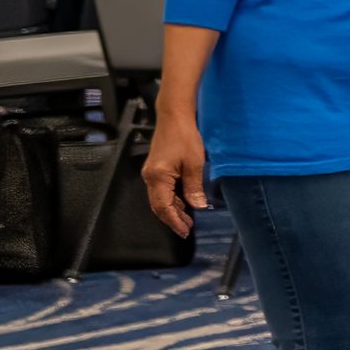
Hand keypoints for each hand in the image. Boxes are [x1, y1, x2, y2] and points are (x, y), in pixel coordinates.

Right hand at [140, 112, 210, 242]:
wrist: (174, 117)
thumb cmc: (184, 137)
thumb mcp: (194, 164)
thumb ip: (194, 187)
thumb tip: (199, 206)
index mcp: (157, 177)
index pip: (164, 207)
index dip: (174, 221)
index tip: (184, 232)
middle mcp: (150, 177)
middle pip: (159, 206)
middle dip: (173, 219)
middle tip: (186, 230)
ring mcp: (152, 173)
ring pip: (160, 199)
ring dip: (174, 210)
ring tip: (188, 220)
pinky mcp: (157, 169)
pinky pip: (162, 191)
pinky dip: (172, 200)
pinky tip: (184, 204)